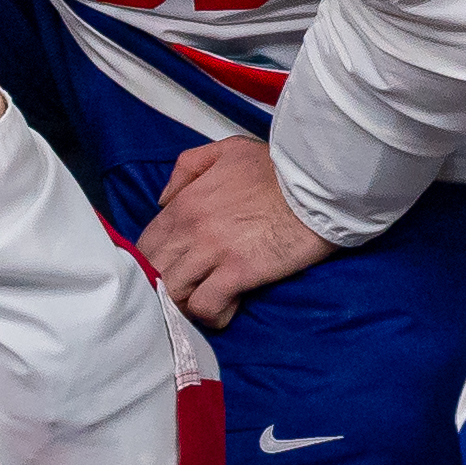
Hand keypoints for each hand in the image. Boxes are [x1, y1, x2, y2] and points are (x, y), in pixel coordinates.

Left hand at [136, 136, 334, 328]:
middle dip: (163, 286)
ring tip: (204, 301)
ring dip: (184, 303)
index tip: (172, 270)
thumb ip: (188, 168)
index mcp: (184, 203)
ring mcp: (212, 252)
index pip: (146, 244)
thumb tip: (164, 201)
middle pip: (152, 271)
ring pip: (172, 292)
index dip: (153, 262)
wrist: (319, 183)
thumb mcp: (227, 150)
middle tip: (186, 291)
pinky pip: (206, 306)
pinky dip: (211, 314)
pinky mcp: (238, 272)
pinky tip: (226, 308)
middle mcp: (190, 229)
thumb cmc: (278, 168)